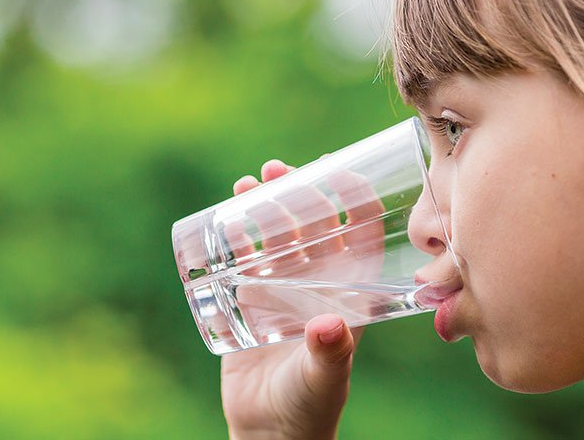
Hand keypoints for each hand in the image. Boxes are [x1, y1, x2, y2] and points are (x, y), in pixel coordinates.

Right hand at [221, 159, 384, 438]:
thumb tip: (328, 326)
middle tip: (276, 170)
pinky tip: (224, 217)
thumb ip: (329, 354)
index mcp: (346, 293)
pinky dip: (236, 234)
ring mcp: (282, 290)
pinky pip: (244, 257)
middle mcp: (317, 285)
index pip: (358, 236)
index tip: (337, 169)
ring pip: (277, 235)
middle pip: (312, 226)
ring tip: (248, 182)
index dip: (352, 201)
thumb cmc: (309, 405)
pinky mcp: (251, 300)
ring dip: (264, 206)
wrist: (269, 429)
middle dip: (298, 193)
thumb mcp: (323, 378)